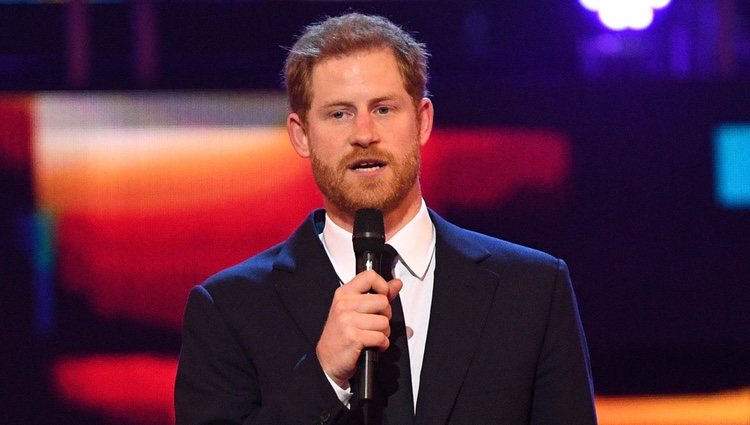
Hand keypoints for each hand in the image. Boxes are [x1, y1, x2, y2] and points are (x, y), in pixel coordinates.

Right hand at [316, 270, 402, 388]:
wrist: (328, 360)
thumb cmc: (342, 334)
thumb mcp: (356, 310)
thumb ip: (378, 295)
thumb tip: (396, 284)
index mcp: (344, 294)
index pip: (370, 276)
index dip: (383, 287)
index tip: (382, 297)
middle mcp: (344, 304)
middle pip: (383, 301)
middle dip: (385, 316)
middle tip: (375, 324)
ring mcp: (347, 320)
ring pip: (384, 322)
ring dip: (383, 333)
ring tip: (371, 336)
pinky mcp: (352, 337)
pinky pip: (381, 337)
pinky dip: (382, 344)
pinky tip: (372, 345)